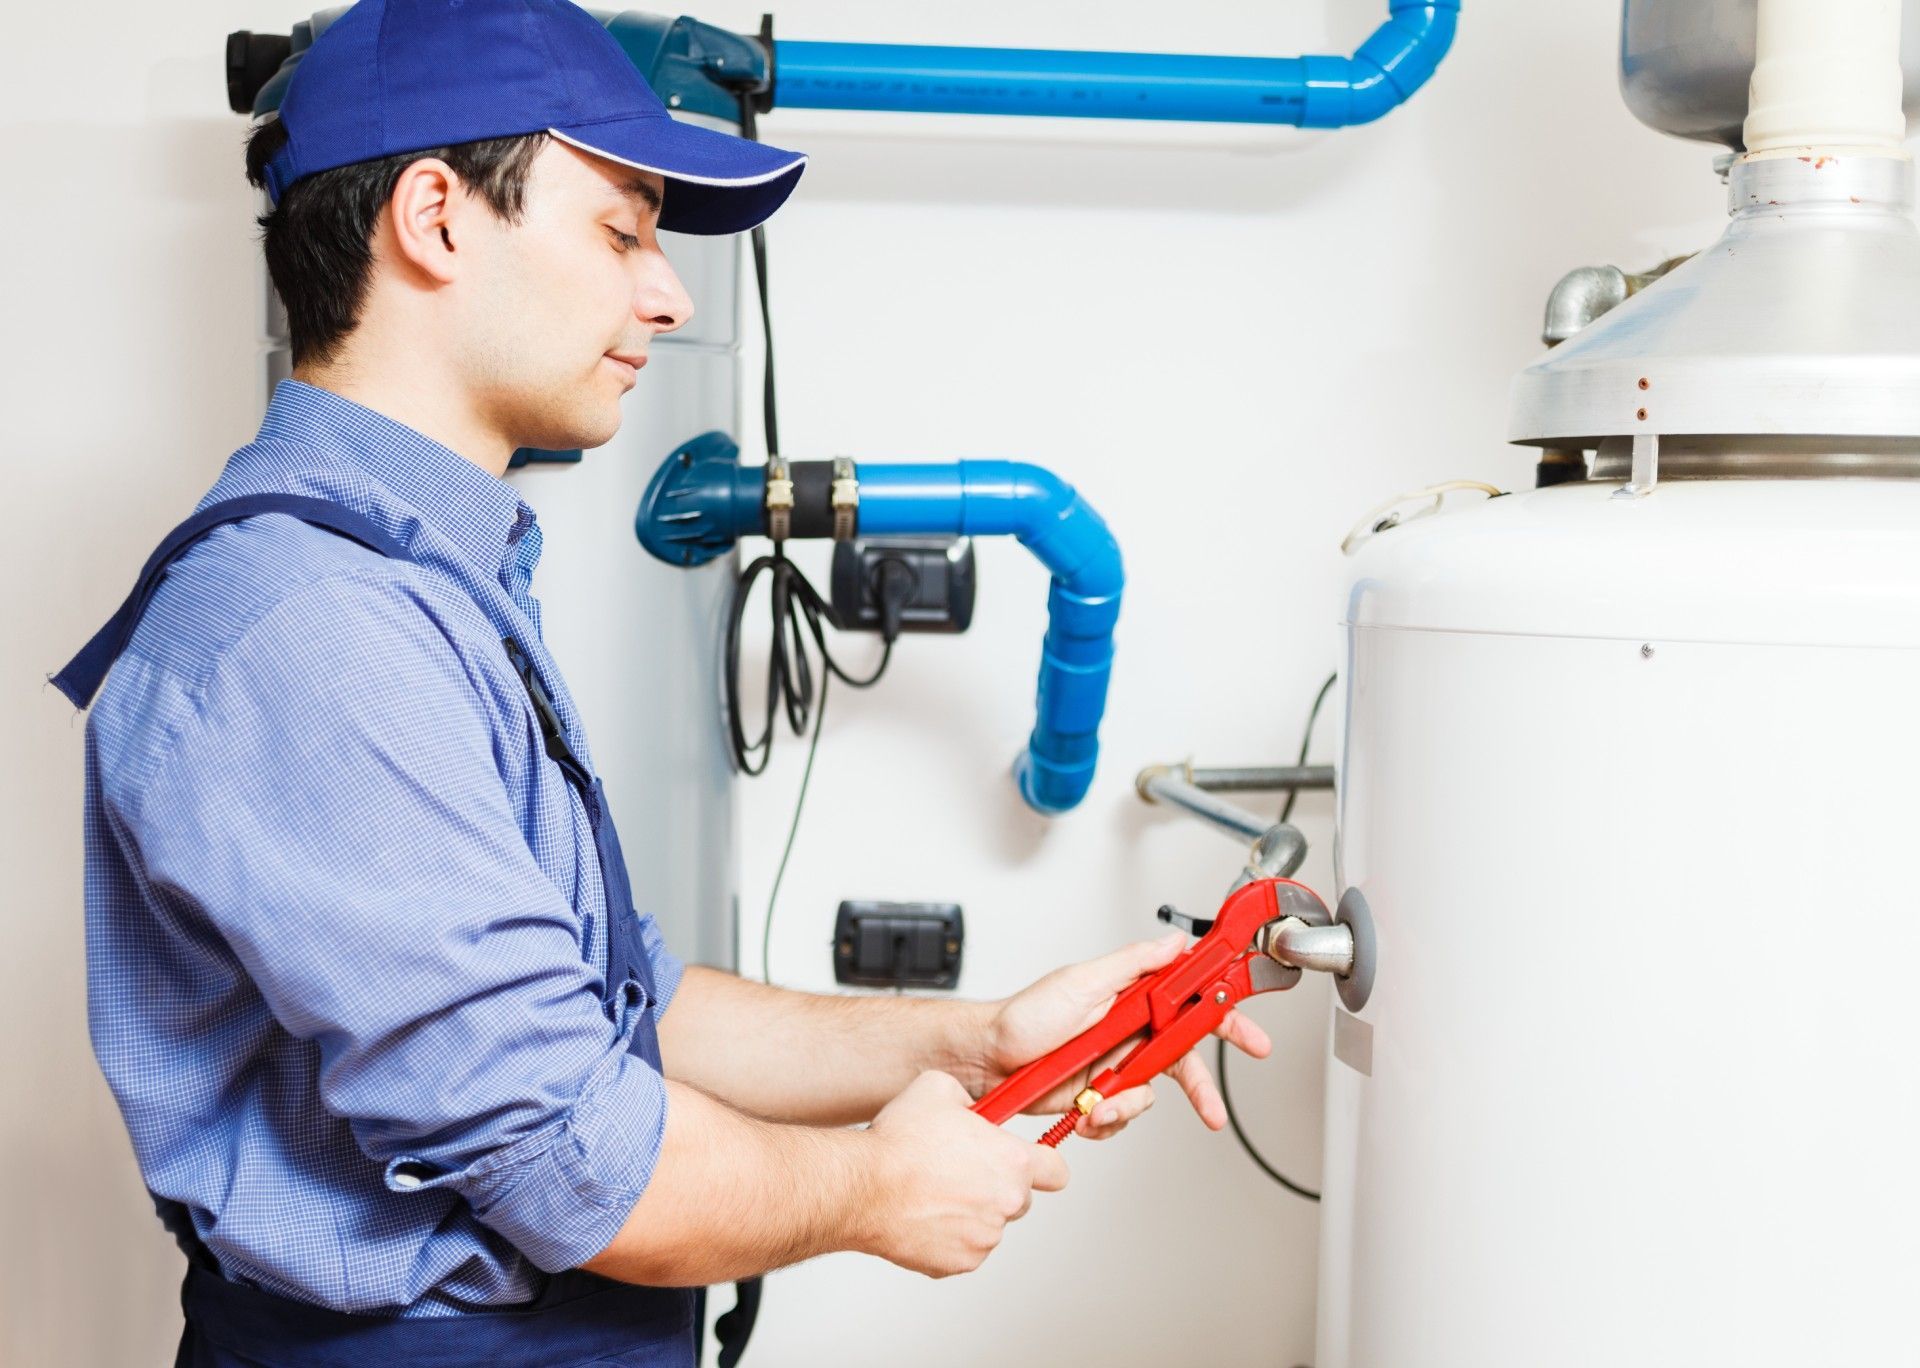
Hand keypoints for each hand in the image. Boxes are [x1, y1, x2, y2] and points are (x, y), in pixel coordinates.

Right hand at [863, 1072, 1068, 1277]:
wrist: (862, 1187)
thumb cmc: (899, 1141)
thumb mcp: (938, 1088)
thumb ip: (969, 1098)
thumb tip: (972, 1107)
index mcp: (1012, 1163)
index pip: (1057, 1172)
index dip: (1043, 1165)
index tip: (1030, 1164)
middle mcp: (1006, 1204)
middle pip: (1018, 1199)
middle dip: (996, 1186)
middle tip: (960, 1171)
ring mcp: (983, 1239)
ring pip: (987, 1225)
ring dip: (969, 1212)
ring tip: (931, 1191)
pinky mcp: (957, 1264)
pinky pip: (962, 1249)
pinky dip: (946, 1237)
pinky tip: (921, 1214)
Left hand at [984, 932, 1272, 1140]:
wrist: (988, 1061)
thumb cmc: (1025, 1016)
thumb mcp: (1081, 981)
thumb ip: (1134, 963)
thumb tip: (1176, 942)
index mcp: (1133, 998)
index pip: (1192, 1003)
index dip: (1226, 1017)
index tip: (1253, 1039)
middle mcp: (1130, 1031)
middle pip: (1183, 1059)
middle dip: (1199, 1089)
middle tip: (1212, 1109)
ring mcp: (1116, 1065)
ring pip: (1151, 1094)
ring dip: (1128, 1105)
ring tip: (1098, 1103)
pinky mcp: (1099, 1095)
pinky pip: (1122, 1115)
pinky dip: (1106, 1120)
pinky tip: (1085, 1113)